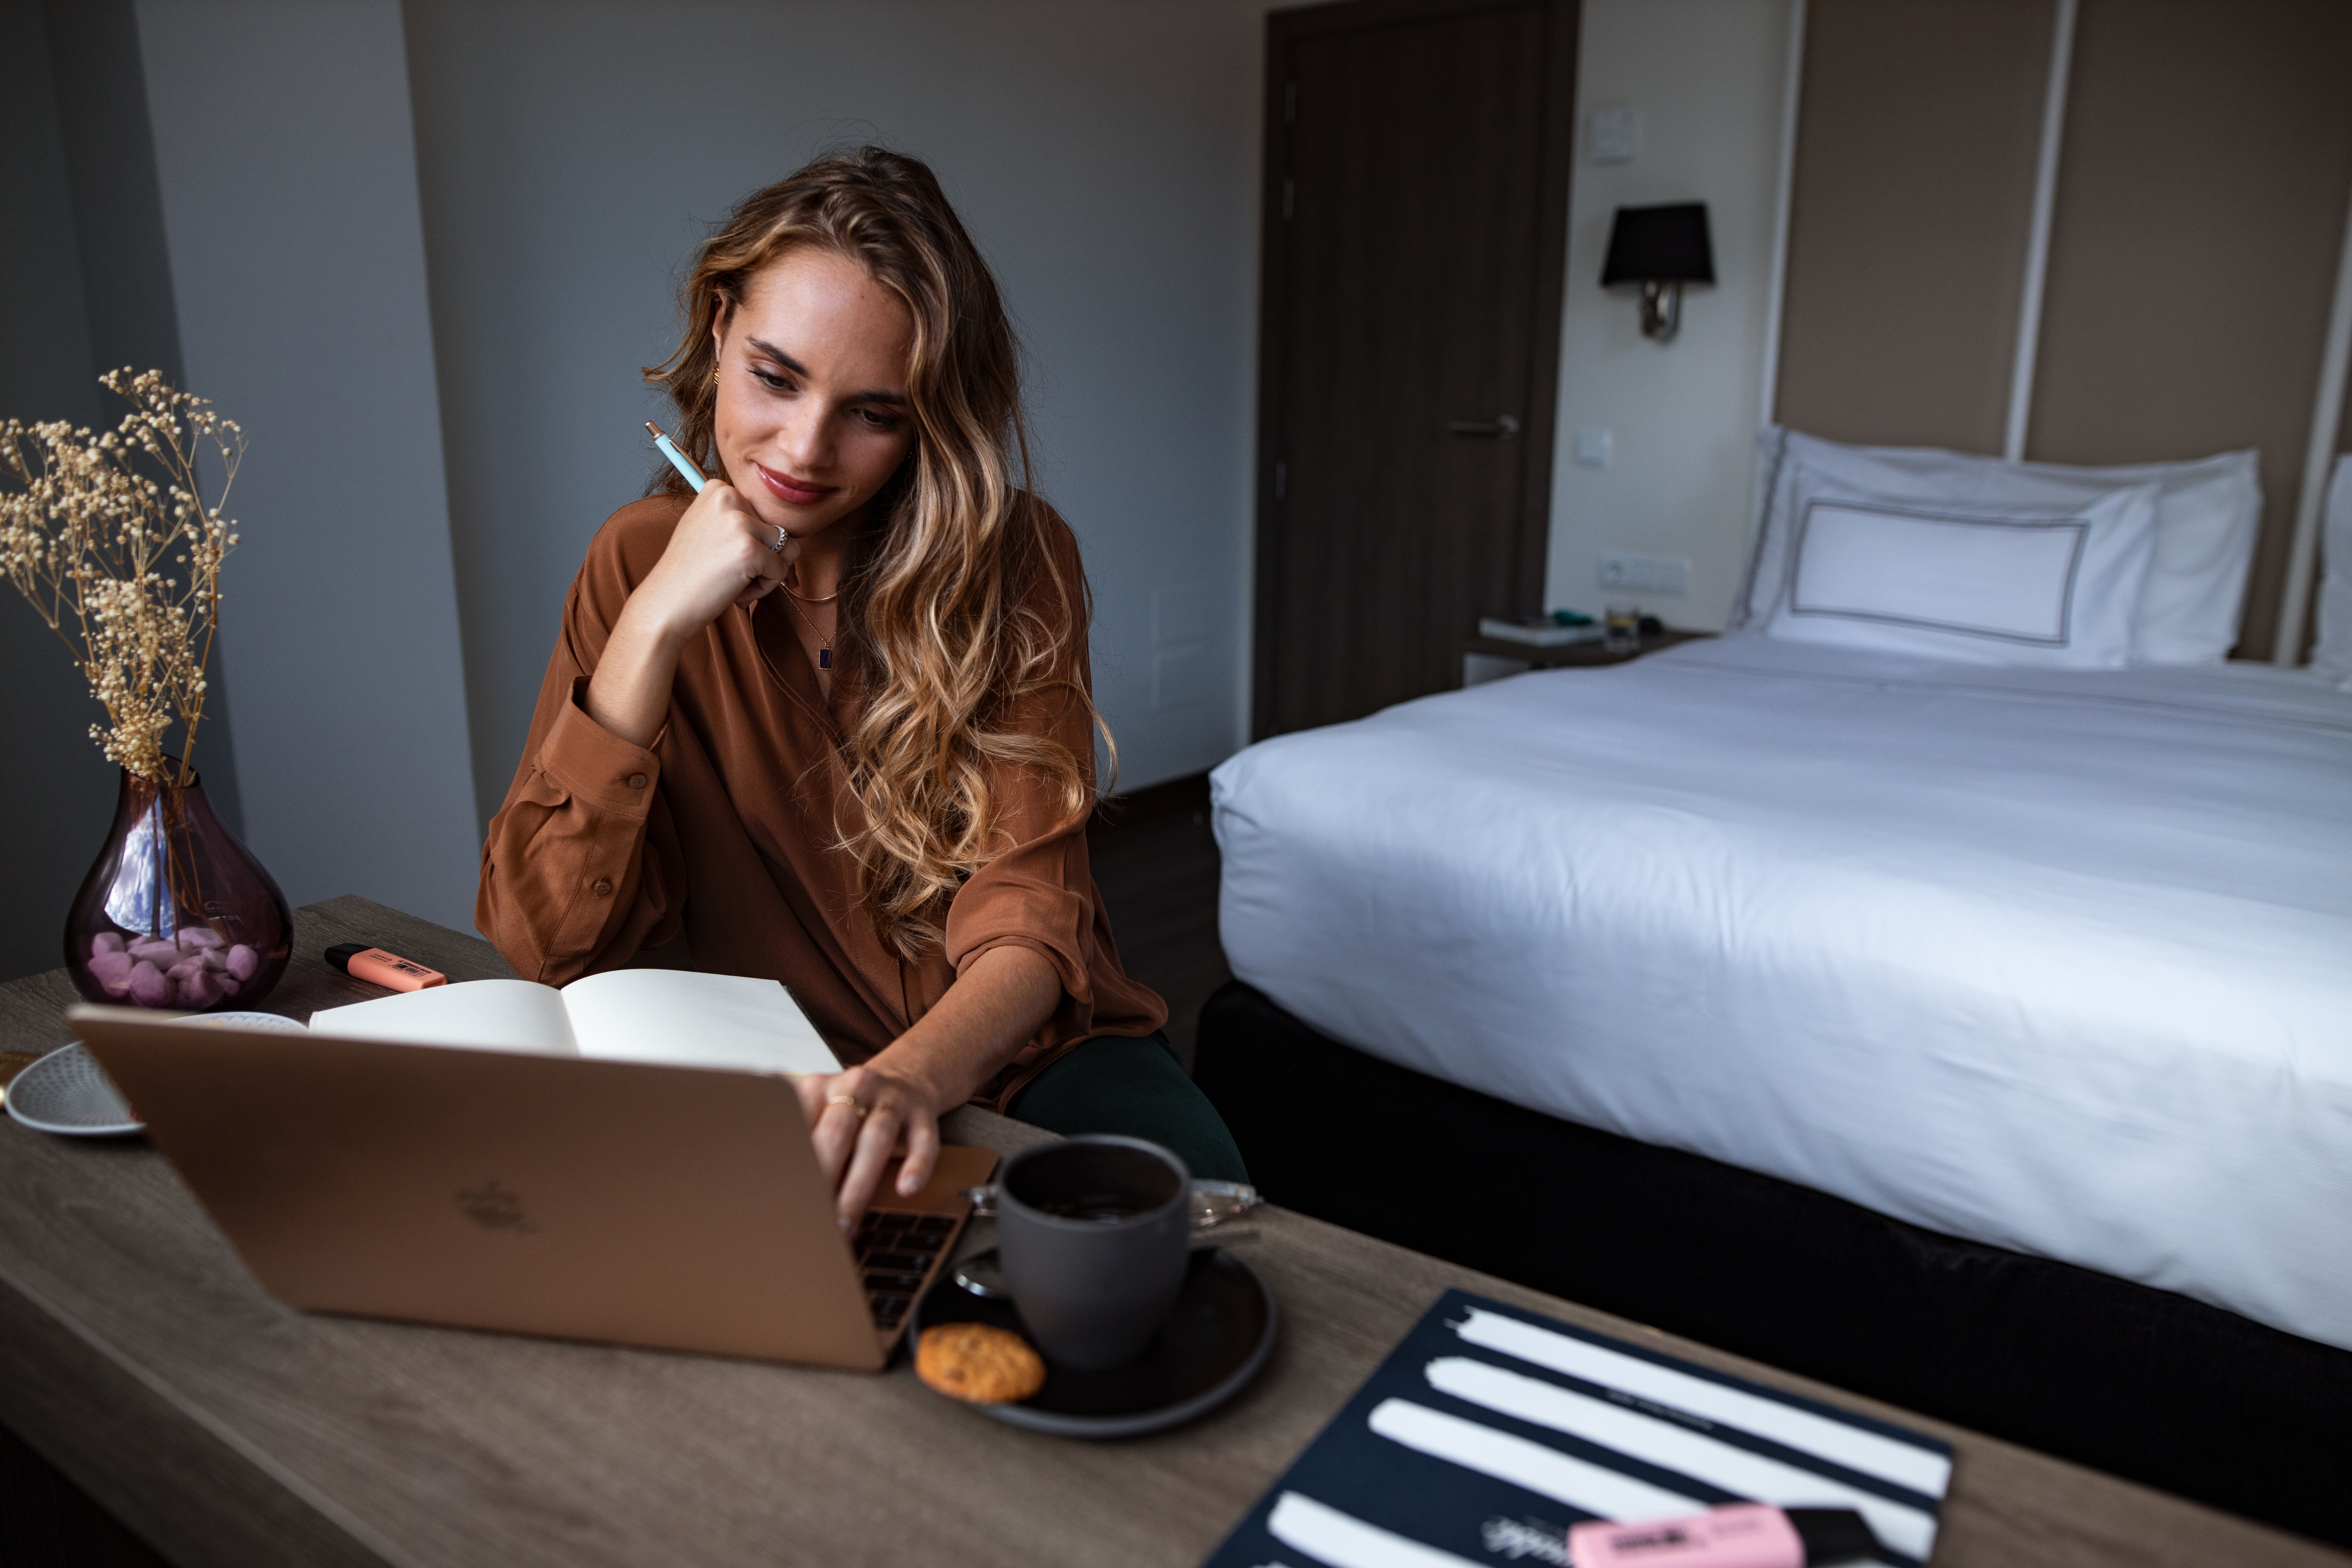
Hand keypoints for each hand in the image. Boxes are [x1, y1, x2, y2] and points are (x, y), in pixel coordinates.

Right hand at [586, 481, 795, 746]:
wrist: (663, 613)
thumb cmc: (685, 585)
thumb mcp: (708, 541)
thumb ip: (735, 522)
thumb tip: (778, 520)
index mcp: (714, 489)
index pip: (765, 514)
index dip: (753, 547)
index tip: (719, 563)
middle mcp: (726, 495)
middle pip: (780, 530)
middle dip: (763, 561)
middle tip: (722, 578)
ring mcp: (738, 520)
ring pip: (785, 551)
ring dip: (764, 576)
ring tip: (724, 585)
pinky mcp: (749, 547)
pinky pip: (780, 570)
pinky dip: (762, 588)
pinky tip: (730, 594)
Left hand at [796, 1059, 946, 1229]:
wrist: (906, 1077)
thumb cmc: (852, 1110)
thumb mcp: (821, 1113)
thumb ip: (801, 1142)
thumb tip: (772, 1196)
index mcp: (819, 1088)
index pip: (798, 1124)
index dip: (789, 1165)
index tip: (779, 1202)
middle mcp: (855, 1087)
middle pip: (836, 1132)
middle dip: (822, 1179)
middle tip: (810, 1223)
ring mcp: (892, 1099)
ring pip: (876, 1137)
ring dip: (859, 1185)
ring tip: (846, 1224)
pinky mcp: (923, 1114)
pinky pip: (923, 1140)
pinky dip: (916, 1165)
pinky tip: (906, 1189)